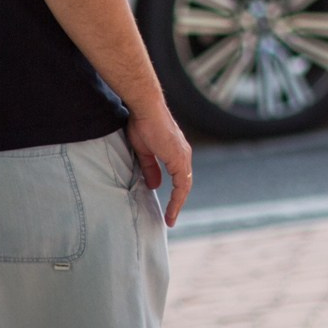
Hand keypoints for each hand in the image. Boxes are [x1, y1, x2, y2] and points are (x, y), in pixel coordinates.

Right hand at [125, 105, 193, 227]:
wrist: (146, 109)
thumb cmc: (143, 124)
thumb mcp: (145, 152)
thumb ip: (151, 168)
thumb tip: (154, 185)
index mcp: (176, 153)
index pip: (179, 179)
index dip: (175, 195)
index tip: (168, 210)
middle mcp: (183, 155)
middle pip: (183, 184)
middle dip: (177, 202)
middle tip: (169, 218)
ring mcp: (183, 157)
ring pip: (184, 186)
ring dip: (177, 204)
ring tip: (170, 218)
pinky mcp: (179, 158)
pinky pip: (181, 184)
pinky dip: (177, 198)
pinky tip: (172, 209)